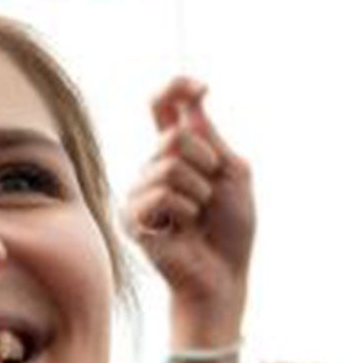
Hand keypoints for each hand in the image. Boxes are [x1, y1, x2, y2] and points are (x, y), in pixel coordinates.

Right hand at [121, 77, 254, 329]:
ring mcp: (138, 193)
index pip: (162, 108)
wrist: (223, 274)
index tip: (201, 88)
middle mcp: (152, 169)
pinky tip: (183, 230)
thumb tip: (193, 98)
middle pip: (174, 137)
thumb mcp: (232, 172)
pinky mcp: (131, 219)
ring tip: (197, 217)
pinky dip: (185, 211)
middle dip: (205, 163)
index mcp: (176, 154)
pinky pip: (161, 195)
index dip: (176, 89)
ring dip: (198, 192)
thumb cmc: (230, 229)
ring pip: (168, 167)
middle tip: (209, 195)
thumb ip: (210, 137)